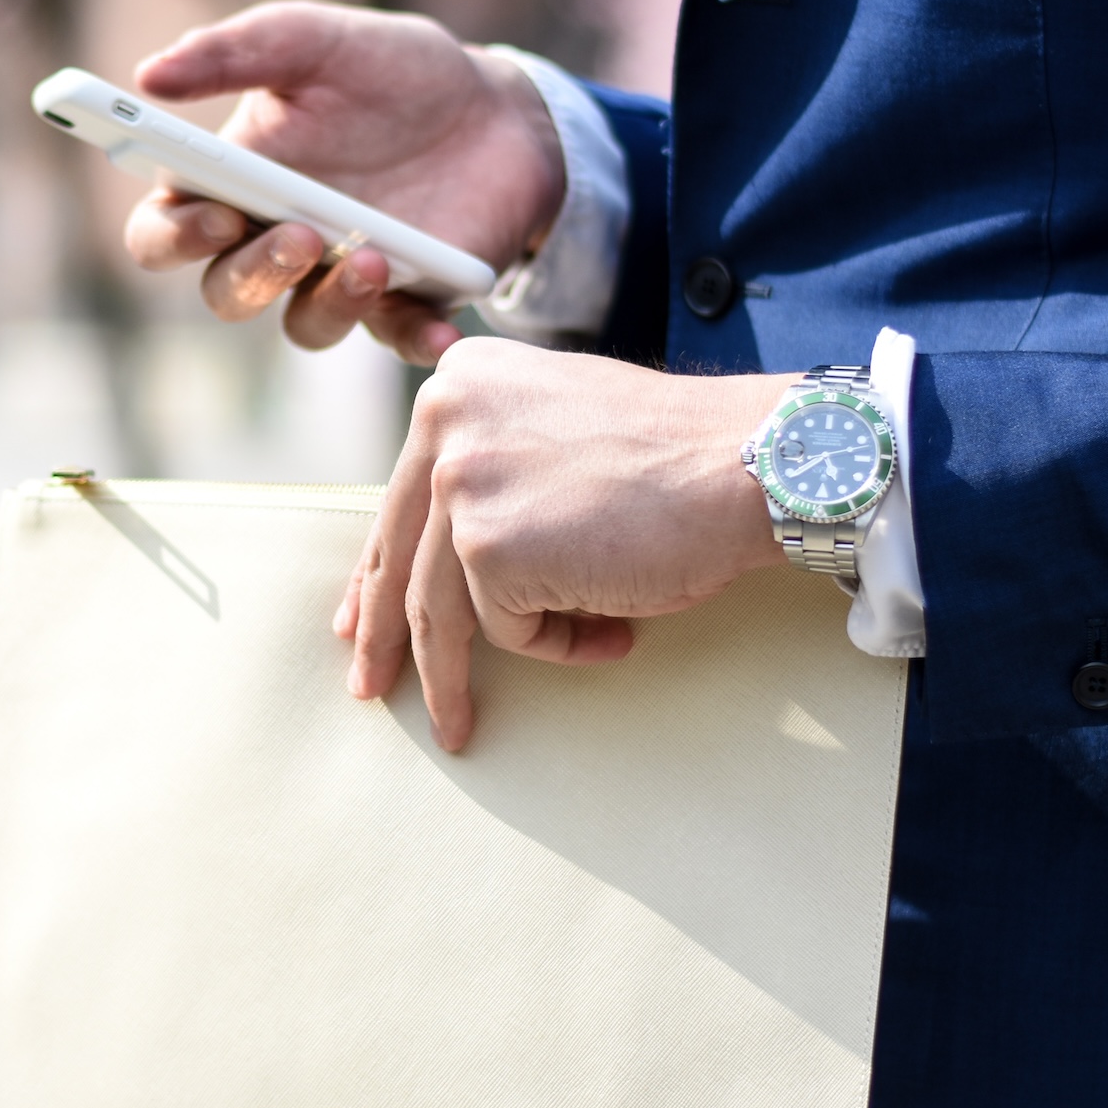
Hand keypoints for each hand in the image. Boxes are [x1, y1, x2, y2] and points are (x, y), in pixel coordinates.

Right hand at [123, 1, 565, 365]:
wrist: (496, 108)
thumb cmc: (389, 73)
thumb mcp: (314, 41)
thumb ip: (233, 51)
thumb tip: (149, 75)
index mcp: (232, 184)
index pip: (164, 232)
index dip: (172, 236)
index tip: (209, 211)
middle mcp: (274, 243)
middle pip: (227, 293)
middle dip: (252, 274)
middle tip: (298, 234)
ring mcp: (339, 279)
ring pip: (305, 326)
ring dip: (331, 304)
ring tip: (373, 258)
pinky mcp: (408, 301)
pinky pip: (400, 338)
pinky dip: (417, 339)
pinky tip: (440, 328)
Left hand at [335, 338, 797, 750]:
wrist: (750, 462)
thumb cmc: (679, 460)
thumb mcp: (560, 432)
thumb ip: (500, 468)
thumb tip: (453, 555)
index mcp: (459, 383)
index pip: (403, 496)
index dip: (381, 565)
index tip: (358, 617)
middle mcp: (443, 419)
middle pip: (400, 552)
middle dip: (381, 632)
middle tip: (368, 684)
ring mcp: (461, 481)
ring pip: (439, 608)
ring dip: (450, 676)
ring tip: (461, 724)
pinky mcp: (488, 545)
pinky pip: (507, 630)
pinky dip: (558, 645)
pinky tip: (614, 632)